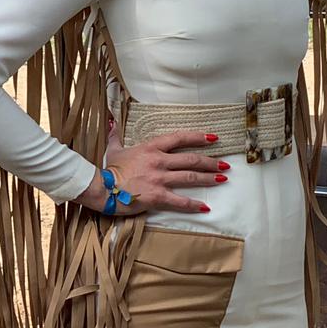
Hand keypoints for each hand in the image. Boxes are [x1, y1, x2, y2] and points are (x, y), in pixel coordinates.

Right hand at [75, 130, 228, 215]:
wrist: (101, 188)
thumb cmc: (109, 170)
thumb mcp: (114, 149)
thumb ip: (116, 135)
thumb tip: (111, 121)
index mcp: (151, 148)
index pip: (180, 138)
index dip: (199, 137)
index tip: (214, 138)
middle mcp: (159, 161)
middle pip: (191, 159)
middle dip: (211, 161)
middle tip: (225, 164)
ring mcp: (160, 179)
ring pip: (190, 177)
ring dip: (209, 178)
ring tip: (222, 178)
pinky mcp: (158, 196)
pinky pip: (181, 201)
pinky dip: (194, 205)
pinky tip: (206, 206)